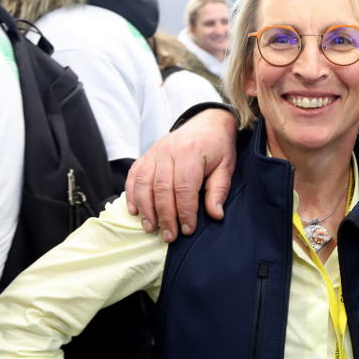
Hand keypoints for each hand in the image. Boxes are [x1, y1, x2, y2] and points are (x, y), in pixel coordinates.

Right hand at [125, 108, 237, 241]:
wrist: (207, 123)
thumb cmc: (218, 147)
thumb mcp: (226, 167)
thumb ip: (219, 190)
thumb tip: (216, 215)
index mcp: (191, 153)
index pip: (184, 188)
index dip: (184, 212)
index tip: (187, 230)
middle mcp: (169, 152)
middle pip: (162, 189)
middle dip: (165, 216)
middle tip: (169, 236)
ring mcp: (154, 152)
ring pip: (143, 183)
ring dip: (146, 209)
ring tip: (151, 228)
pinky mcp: (146, 155)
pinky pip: (134, 175)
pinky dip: (131, 194)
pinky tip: (135, 211)